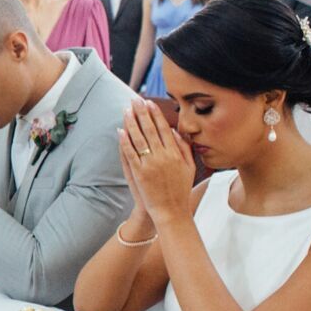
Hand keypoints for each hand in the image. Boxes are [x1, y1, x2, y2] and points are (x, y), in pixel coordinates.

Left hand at [118, 99, 193, 224]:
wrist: (171, 210)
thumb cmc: (181, 189)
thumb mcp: (189, 167)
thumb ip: (184, 148)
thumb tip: (174, 131)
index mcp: (175, 153)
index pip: (163, 128)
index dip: (155, 114)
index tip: (149, 103)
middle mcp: (163, 156)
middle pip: (150, 129)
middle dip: (142, 112)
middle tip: (135, 100)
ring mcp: (150, 164)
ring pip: (138, 138)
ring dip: (132, 122)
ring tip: (126, 110)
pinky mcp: (139, 173)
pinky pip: (130, 153)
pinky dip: (125, 141)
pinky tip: (121, 130)